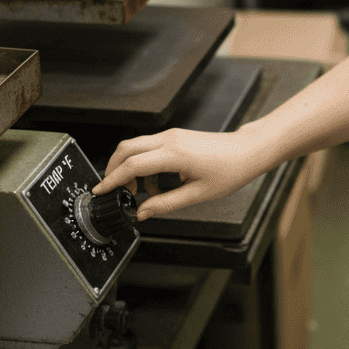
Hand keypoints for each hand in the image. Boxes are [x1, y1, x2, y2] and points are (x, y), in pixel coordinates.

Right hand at [93, 127, 277, 219]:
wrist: (248, 151)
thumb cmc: (230, 170)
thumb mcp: (198, 195)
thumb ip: (166, 204)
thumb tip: (143, 212)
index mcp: (174, 155)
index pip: (132, 165)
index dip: (112, 179)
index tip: (100, 191)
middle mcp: (169, 140)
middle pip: (125, 149)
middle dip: (113, 170)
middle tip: (114, 191)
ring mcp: (171, 135)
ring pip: (135, 146)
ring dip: (129, 168)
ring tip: (141, 192)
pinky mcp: (175, 137)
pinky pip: (149, 147)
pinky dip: (143, 165)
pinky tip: (155, 184)